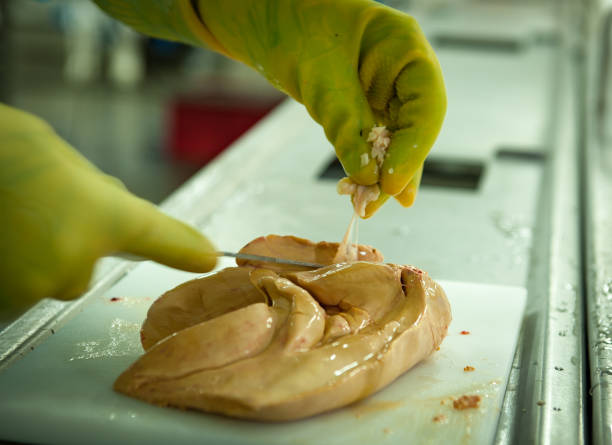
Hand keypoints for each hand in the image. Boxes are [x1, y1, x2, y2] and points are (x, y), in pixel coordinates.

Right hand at [0, 104, 216, 315]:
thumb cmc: (2, 152)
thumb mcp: (62, 162)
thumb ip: (97, 194)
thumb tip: (112, 208)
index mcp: (100, 215)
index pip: (157, 236)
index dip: (183, 248)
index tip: (208, 258)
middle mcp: (73, 261)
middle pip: (82, 268)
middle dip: (67, 243)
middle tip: (33, 207)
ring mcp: (32, 288)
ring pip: (48, 280)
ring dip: (33, 258)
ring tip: (8, 219)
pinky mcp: (1, 301)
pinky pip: (16, 291)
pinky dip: (9, 270)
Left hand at [92, 0, 445, 216]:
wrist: (265, 16)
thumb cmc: (293, 27)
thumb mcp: (321, 77)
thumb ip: (348, 125)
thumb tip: (367, 176)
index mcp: (404, 47)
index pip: (426, 106)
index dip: (413, 150)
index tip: (389, 183)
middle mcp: (402, 69)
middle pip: (414, 127)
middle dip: (396, 169)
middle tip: (376, 204)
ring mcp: (384, 88)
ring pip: (395, 138)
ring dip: (381, 173)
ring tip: (369, 206)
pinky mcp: (364, 104)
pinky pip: (372, 139)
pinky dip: (366, 163)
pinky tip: (366, 190)